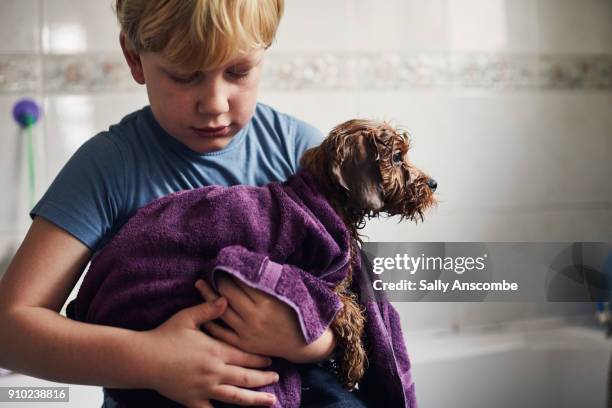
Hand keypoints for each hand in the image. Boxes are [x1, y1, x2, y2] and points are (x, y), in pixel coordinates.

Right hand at [139, 295, 278, 407]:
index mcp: (215, 350)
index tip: (272, 359)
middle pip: (246, 377)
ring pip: (236, 397)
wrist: (143, 358)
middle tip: (277, 378)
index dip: (260, 358)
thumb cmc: (165, 335)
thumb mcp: (187, 317)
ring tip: (272, 401)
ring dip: (256, 399)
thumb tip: (226, 299)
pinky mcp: (192, 401)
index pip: (245, 356)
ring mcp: (204, 388)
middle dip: (264, 378)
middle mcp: (214, 371)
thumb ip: (209, 309)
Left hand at [196, 276, 335, 363]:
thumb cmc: (297, 313)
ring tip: (200, 284)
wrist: (303, 344)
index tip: (224, 263)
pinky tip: (203, 310)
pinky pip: (221, 333)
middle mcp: (255, 317)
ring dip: (208, 296)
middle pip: (229, 294)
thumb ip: (271, 279)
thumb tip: (254, 263)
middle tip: (209, 270)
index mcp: (267, 302)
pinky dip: (211, 321)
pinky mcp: (244, 344)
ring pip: (221, 311)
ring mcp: (248, 332)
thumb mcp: (289, 293)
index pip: (243, 281)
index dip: (232, 271)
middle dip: (217, 280)